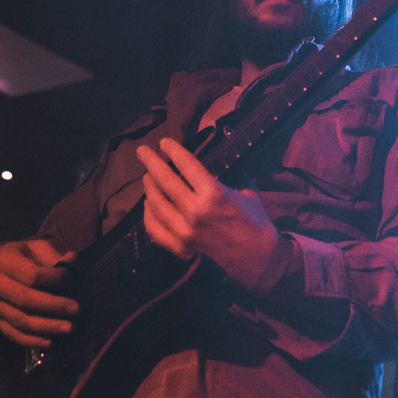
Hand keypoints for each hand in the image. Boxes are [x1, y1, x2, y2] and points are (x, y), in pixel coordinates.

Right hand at [0, 239, 79, 346]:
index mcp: (5, 262)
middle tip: (77, 309)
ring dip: (47, 327)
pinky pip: (14, 335)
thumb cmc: (22, 257)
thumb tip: (73, 260)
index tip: (71, 278)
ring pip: (21, 321)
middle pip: (26, 300)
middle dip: (54, 306)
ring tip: (69, 328)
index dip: (54, 278)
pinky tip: (51, 342)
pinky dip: (33, 341)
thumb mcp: (36, 247)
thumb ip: (53, 255)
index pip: (32, 275)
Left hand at [137, 138, 281, 289]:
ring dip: (149, 187)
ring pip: (156, 204)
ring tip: (147, 176)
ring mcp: (184, 232)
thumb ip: (230, 172)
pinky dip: (148, 215)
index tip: (164, 142)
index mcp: (213, 194)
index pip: (187, 165)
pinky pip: (155, 229)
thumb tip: (219, 154)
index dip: (173, 150)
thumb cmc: (254, 218)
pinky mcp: (180, 247)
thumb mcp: (246, 188)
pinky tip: (148, 204)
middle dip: (151, 162)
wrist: (256, 256)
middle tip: (142, 151)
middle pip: (165, 181)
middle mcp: (195, 212)